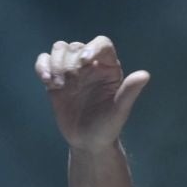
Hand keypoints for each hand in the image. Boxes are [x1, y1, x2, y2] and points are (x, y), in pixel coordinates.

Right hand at [35, 35, 150, 151]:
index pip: (102, 44)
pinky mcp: (54, 79)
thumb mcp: (119, 111)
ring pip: (60, 49)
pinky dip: (42, 67)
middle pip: (76, 46)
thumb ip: (130, 92)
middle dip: (70, 62)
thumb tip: (144, 75)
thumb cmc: (108, 127)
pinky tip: (47, 82)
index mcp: (109, 68)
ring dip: (55, 63)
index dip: (92, 48)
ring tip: (58, 85)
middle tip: (71, 84)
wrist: (88, 142)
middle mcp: (90, 65)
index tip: (84, 62)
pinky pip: (44, 61)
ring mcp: (71, 71)